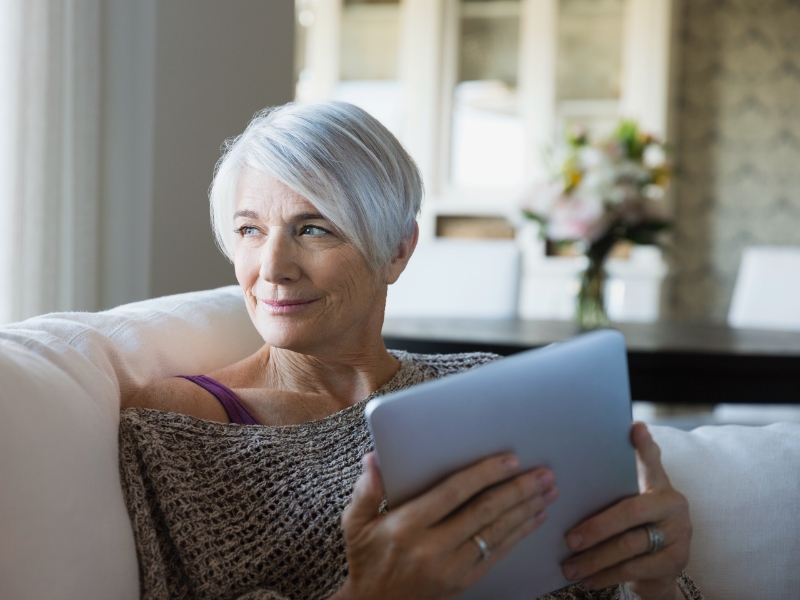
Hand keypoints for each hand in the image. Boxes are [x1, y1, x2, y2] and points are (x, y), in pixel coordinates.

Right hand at [331, 452, 558, 599]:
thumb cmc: (367, 559)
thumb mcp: (355, 523)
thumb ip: (366, 490)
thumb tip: (373, 458)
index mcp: (407, 525)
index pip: (453, 493)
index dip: (484, 475)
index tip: (510, 460)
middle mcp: (432, 547)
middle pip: (483, 511)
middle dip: (517, 490)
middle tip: (543, 473)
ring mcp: (450, 567)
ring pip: (496, 532)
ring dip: (525, 510)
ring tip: (548, 491)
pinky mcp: (463, 582)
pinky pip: (497, 554)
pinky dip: (519, 534)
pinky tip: (535, 518)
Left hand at [560, 422, 690, 599]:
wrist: (659, 570)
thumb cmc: (633, 529)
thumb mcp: (628, 506)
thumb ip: (611, 490)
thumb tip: (568, 474)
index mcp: (659, 485)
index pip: (652, 463)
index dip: (645, 446)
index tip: (635, 428)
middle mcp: (674, 505)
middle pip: (631, 512)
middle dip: (596, 527)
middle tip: (569, 539)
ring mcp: (679, 534)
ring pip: (629, 545)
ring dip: (594, 559)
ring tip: (569, 566)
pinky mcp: (677, 561)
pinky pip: (635, 569)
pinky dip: (606, 575)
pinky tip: (588, 580)